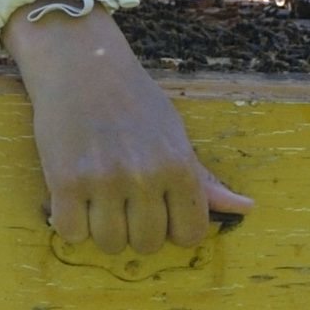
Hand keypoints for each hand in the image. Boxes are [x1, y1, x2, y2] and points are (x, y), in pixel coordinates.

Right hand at [6, 4, 251, 252]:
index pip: (189, 234)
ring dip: (103, 230)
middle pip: (147, 244)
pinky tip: (74, 199)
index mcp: (178, 166)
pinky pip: (71, 234)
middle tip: (123, 202)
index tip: (158, 212)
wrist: (79, 64)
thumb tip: (246, 208)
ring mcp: (103, 180)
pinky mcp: (64, 181)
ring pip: (110, 243)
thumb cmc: (132, 99)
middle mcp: (144, 176)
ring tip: (98, 201)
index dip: (173, 229)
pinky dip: (71, 224)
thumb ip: (203, 178)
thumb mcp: (175, 134)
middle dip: (136, 230)